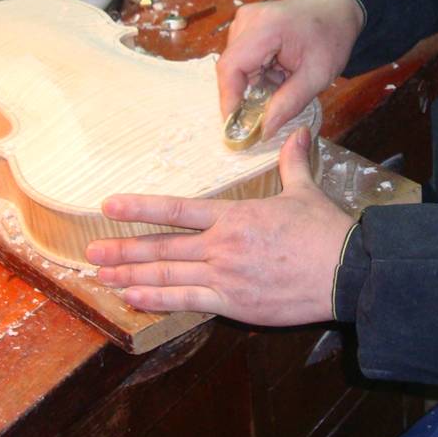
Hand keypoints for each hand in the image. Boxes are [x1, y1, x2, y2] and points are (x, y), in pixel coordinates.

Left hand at [88, 128, 354, 325]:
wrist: (346, 271)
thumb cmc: (326, 232)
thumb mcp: (305, 191)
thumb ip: (292, 163)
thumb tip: (298, 133)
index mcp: (234, 216)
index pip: (177, 209)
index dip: (140, 207)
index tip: (110, 205)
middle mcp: (221, 245)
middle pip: (162, 247)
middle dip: (123, 249)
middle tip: (91, 250)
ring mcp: (224, 276)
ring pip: (167, 276)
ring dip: (131, 275)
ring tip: (102, 275)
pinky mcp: (233, 303)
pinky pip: (186, 302)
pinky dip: (156, 300)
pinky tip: (134, 299)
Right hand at [217, 0, 364, 139]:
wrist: (336, 8)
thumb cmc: (331, 38)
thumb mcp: (318, 75)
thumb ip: (290, 103)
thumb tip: (263, 130)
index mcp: (266, 27)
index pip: (231, 67)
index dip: (228, 99)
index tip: (236, 127)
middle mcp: (248, 20)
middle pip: (231, 68)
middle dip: (246, 94)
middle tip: (269, 109)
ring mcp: (244, 19)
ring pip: (235, 66)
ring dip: (253, 84)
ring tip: (282, 81)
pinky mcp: (245, 24)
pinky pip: (241, 58)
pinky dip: (256, 73)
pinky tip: (277, 71)